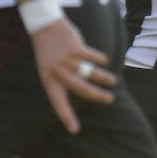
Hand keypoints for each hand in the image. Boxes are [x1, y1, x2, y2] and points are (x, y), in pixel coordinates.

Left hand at [30, 18, 116, 133]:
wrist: (44, 27)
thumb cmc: (49, 52)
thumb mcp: (49, 69)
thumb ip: (62, 80)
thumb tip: (84, 91)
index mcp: (49, 80)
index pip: (58, 103)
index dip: (67, 117)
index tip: (74, 130)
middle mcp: (58, 72)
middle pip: (81, 88)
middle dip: (97, 95)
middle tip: (110, 100)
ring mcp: (66, 60)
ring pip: (90, 72)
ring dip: (103, 78)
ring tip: (113, 81)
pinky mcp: (75, 47)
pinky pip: (92, 56)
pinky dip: (100, 60)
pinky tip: (105, 61)